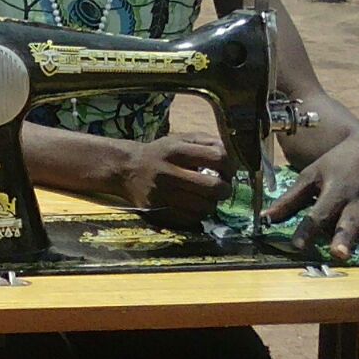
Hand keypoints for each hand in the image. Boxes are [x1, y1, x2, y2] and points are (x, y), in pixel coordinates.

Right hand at [119, 133, 235, 228]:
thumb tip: (232, 156)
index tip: (228, 171)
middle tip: (222, 188)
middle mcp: (168, 172)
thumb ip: (207, 141)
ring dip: (212, 204)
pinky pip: (190, 219)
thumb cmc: (160, 153)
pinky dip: (198, 214)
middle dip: (225, 189)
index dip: (230, 166)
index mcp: (176, 150)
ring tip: (207, 197)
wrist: (126, 169)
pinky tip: (194, 206)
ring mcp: (162, 194)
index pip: (217, 158)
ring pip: (204, 207)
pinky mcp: (158, 211)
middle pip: (214, 187)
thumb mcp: (180, 139)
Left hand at [264, 129, 358, 260]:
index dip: (306, 230)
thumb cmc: (336, 164)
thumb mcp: (311, 175)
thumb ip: (290, 199)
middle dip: (344, 238)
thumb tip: (265, 217)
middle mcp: (355, 203)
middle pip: (348, 223)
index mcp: (334, 192)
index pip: (317, 214)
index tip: (297, 245)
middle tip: (340, 253)